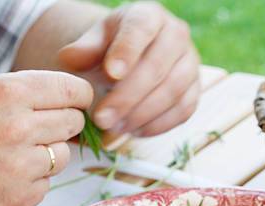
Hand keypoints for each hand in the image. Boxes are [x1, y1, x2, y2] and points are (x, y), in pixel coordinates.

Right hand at [0, 70, 92, 205]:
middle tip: (44, 126)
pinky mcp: (20, 198)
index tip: (80, 100)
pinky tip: (6, 174)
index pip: (72, 91)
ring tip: (17, 152)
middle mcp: (19, 129)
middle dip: (65, 122)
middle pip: (74, 123)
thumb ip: (26, 92)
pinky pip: (47, 183)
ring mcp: (21, 168)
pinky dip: (34, 179)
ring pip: (65, 155)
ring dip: (49, 153)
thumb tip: (70, 100)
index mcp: (8, 94)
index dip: (80, 96)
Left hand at [58, 1, 199, 135]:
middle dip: (128, 97)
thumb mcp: (93, 43)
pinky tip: (133, 132)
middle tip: (101, 119)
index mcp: (149, 15)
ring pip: (173, 92)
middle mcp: (177, 35)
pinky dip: (157, 125)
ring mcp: (190, 64)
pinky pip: (182, 111)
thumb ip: (82, 50)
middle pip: (157, 66)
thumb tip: (69, 58)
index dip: (127, 52)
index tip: (110, 74)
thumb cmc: (110, 50)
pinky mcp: (195, 91)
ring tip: (114, 129)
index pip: (141, 29)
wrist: (133, 61)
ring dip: (141, 115)